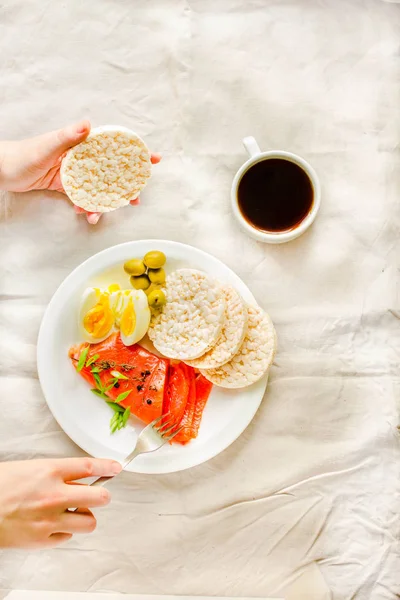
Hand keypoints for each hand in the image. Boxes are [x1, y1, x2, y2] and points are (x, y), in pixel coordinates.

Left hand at [0, 121, 160, 223]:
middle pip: (112, 170)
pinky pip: (83, 199)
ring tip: (109, 212)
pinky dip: (86, 208)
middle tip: (138, 196)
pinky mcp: (67, 187)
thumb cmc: (22, 154)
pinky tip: (85, 214)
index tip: (151, 157)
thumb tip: (87, 124)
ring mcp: (75, 174)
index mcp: (80, 144)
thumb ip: (67, 136)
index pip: (112, 145)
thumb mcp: (46, 145)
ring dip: (106, 202)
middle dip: (127, 184)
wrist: (2, 170)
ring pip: (99, 189)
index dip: (133, 151)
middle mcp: (81, 159)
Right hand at [0, 457, 120, 548]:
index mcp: (49, 471)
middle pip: (100, 497)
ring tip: (73, 512)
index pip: (89, 467)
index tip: (116, 468)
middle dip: (102, 495)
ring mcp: (50, 519)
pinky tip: (54, 524)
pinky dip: (65, 531)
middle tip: (98, 495)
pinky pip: (68, 537)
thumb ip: (55, 472)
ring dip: (85, 516)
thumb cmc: (0, 486)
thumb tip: (76, 476)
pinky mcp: (43, 539)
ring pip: (89, 521)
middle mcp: (54, 495)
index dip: (108, 467)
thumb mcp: (30, 468)